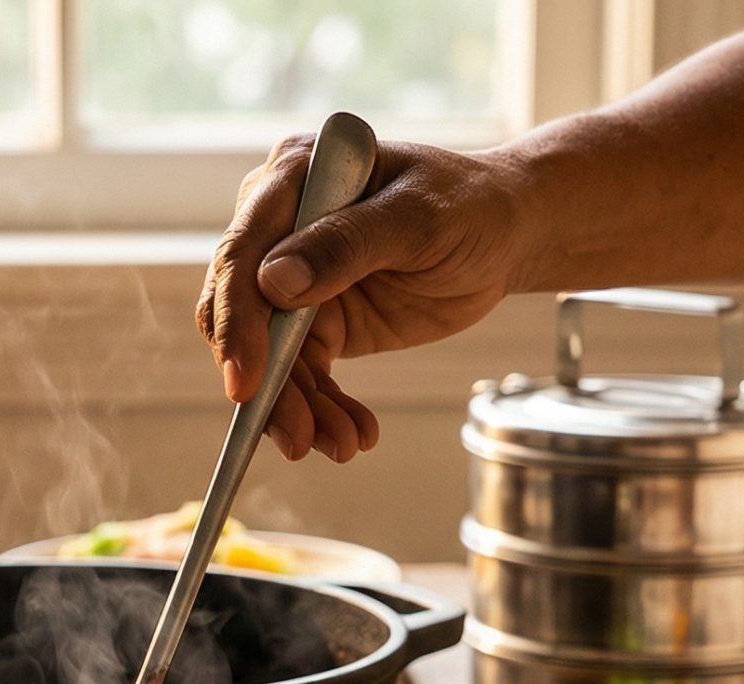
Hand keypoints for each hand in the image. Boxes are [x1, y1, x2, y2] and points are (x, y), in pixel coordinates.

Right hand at [197, 133, 530, 461]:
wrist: (506, 234)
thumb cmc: (469, 205)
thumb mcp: (418, 218)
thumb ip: (347, 244)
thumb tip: (273, 282)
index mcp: (292, 179)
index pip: (242, 254)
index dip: (237, 321)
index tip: (247, 382)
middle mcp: (279, 229)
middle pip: (242, 314)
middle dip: (267, 383)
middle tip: (298, 438)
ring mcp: (295, 280)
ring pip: (271, 357)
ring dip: (300, 409)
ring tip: (341, 444)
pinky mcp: (318, 323)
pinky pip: (304, 375)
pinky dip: (324, 410)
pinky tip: (354, 433)